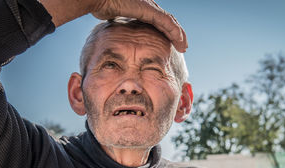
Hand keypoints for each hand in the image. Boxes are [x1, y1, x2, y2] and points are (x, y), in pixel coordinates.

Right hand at [40, 0, 186, 51]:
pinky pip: (167, 23)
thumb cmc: (101, 4)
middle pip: (167, 22)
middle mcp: (148, 6)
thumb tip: (112, 32)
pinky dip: (175, 32)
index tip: (170, 43)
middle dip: (176, 35)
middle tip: (181, 46)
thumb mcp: (112, 16)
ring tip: (183, 47)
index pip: (158, 22)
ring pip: (170, 23)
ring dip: (179, 36)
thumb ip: (117, 21)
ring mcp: (150, 7)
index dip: (166, 32)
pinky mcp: (150, 10)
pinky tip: (180, 40)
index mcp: (141, 9)